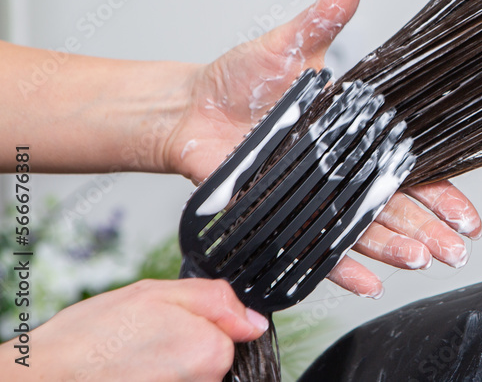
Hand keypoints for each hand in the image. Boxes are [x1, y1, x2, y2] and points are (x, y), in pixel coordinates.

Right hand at [2, 278, 266, 381]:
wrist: (44, 379)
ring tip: (131, 360)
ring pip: (189, 376)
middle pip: (210, 358)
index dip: (199, 323)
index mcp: (210, 350)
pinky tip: (129, 374)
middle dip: (183, 346)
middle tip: (145, 340)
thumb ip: (216, 300)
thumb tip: (253, 319)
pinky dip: (154, 378)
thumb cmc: (90, 339)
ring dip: (166, 366)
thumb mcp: (156, 293)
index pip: (230, 334)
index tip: (170, 323)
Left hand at [162, 0, 481, 296]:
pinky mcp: (283, 214)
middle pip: (396, 207)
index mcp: (356, 133)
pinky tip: (367, 281)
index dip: (443, 190)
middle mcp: (341, 171)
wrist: (190, 106)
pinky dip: (340, 266)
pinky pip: (315, 246)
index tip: (470, 212)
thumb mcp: (290, 43)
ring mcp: (314, 196)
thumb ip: (325, 16)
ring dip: (395, 247)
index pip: (410, 167)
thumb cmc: (241, 77)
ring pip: (364, 230)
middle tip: (459, 248)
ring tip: (423, 259)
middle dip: (431, 229)